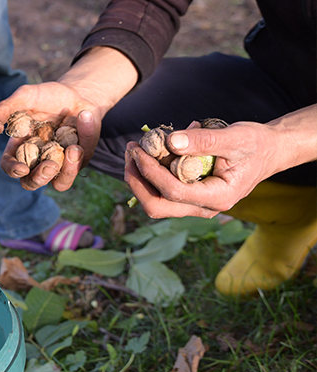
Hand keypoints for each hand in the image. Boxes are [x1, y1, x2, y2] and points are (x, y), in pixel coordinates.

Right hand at [0, 81, 102, 190]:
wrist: (78, 93)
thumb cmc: (48, 95)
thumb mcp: (26, 96)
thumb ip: (8, 107)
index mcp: (19, 147)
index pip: (10, 165)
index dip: (13, 170)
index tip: (21, 168)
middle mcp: (37, 160)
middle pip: (31, 183)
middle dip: (39, 178)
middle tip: (49, 166)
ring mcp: (59, 163)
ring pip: (59, 184)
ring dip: (66, 172)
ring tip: (73, 150)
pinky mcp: (79, 160)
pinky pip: (80, 163)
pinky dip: (84, 144)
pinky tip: (84, 120)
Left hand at [125, 120, 277, 217]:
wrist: (268, 152)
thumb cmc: (255, 144)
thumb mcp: (234, 137)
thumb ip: (204, 140)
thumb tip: (169, 142)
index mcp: (218, 197)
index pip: (174, 192)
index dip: (151, 173)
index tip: (138, 150)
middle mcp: (204, 208)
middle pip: (158, 206)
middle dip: (137, 181)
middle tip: (131, 151)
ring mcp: (195, 205)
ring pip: (156, 202)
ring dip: (140, 178)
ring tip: (136, 149)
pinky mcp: (189, 197)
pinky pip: (162, 192)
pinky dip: (150, 175)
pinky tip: (150, 152)